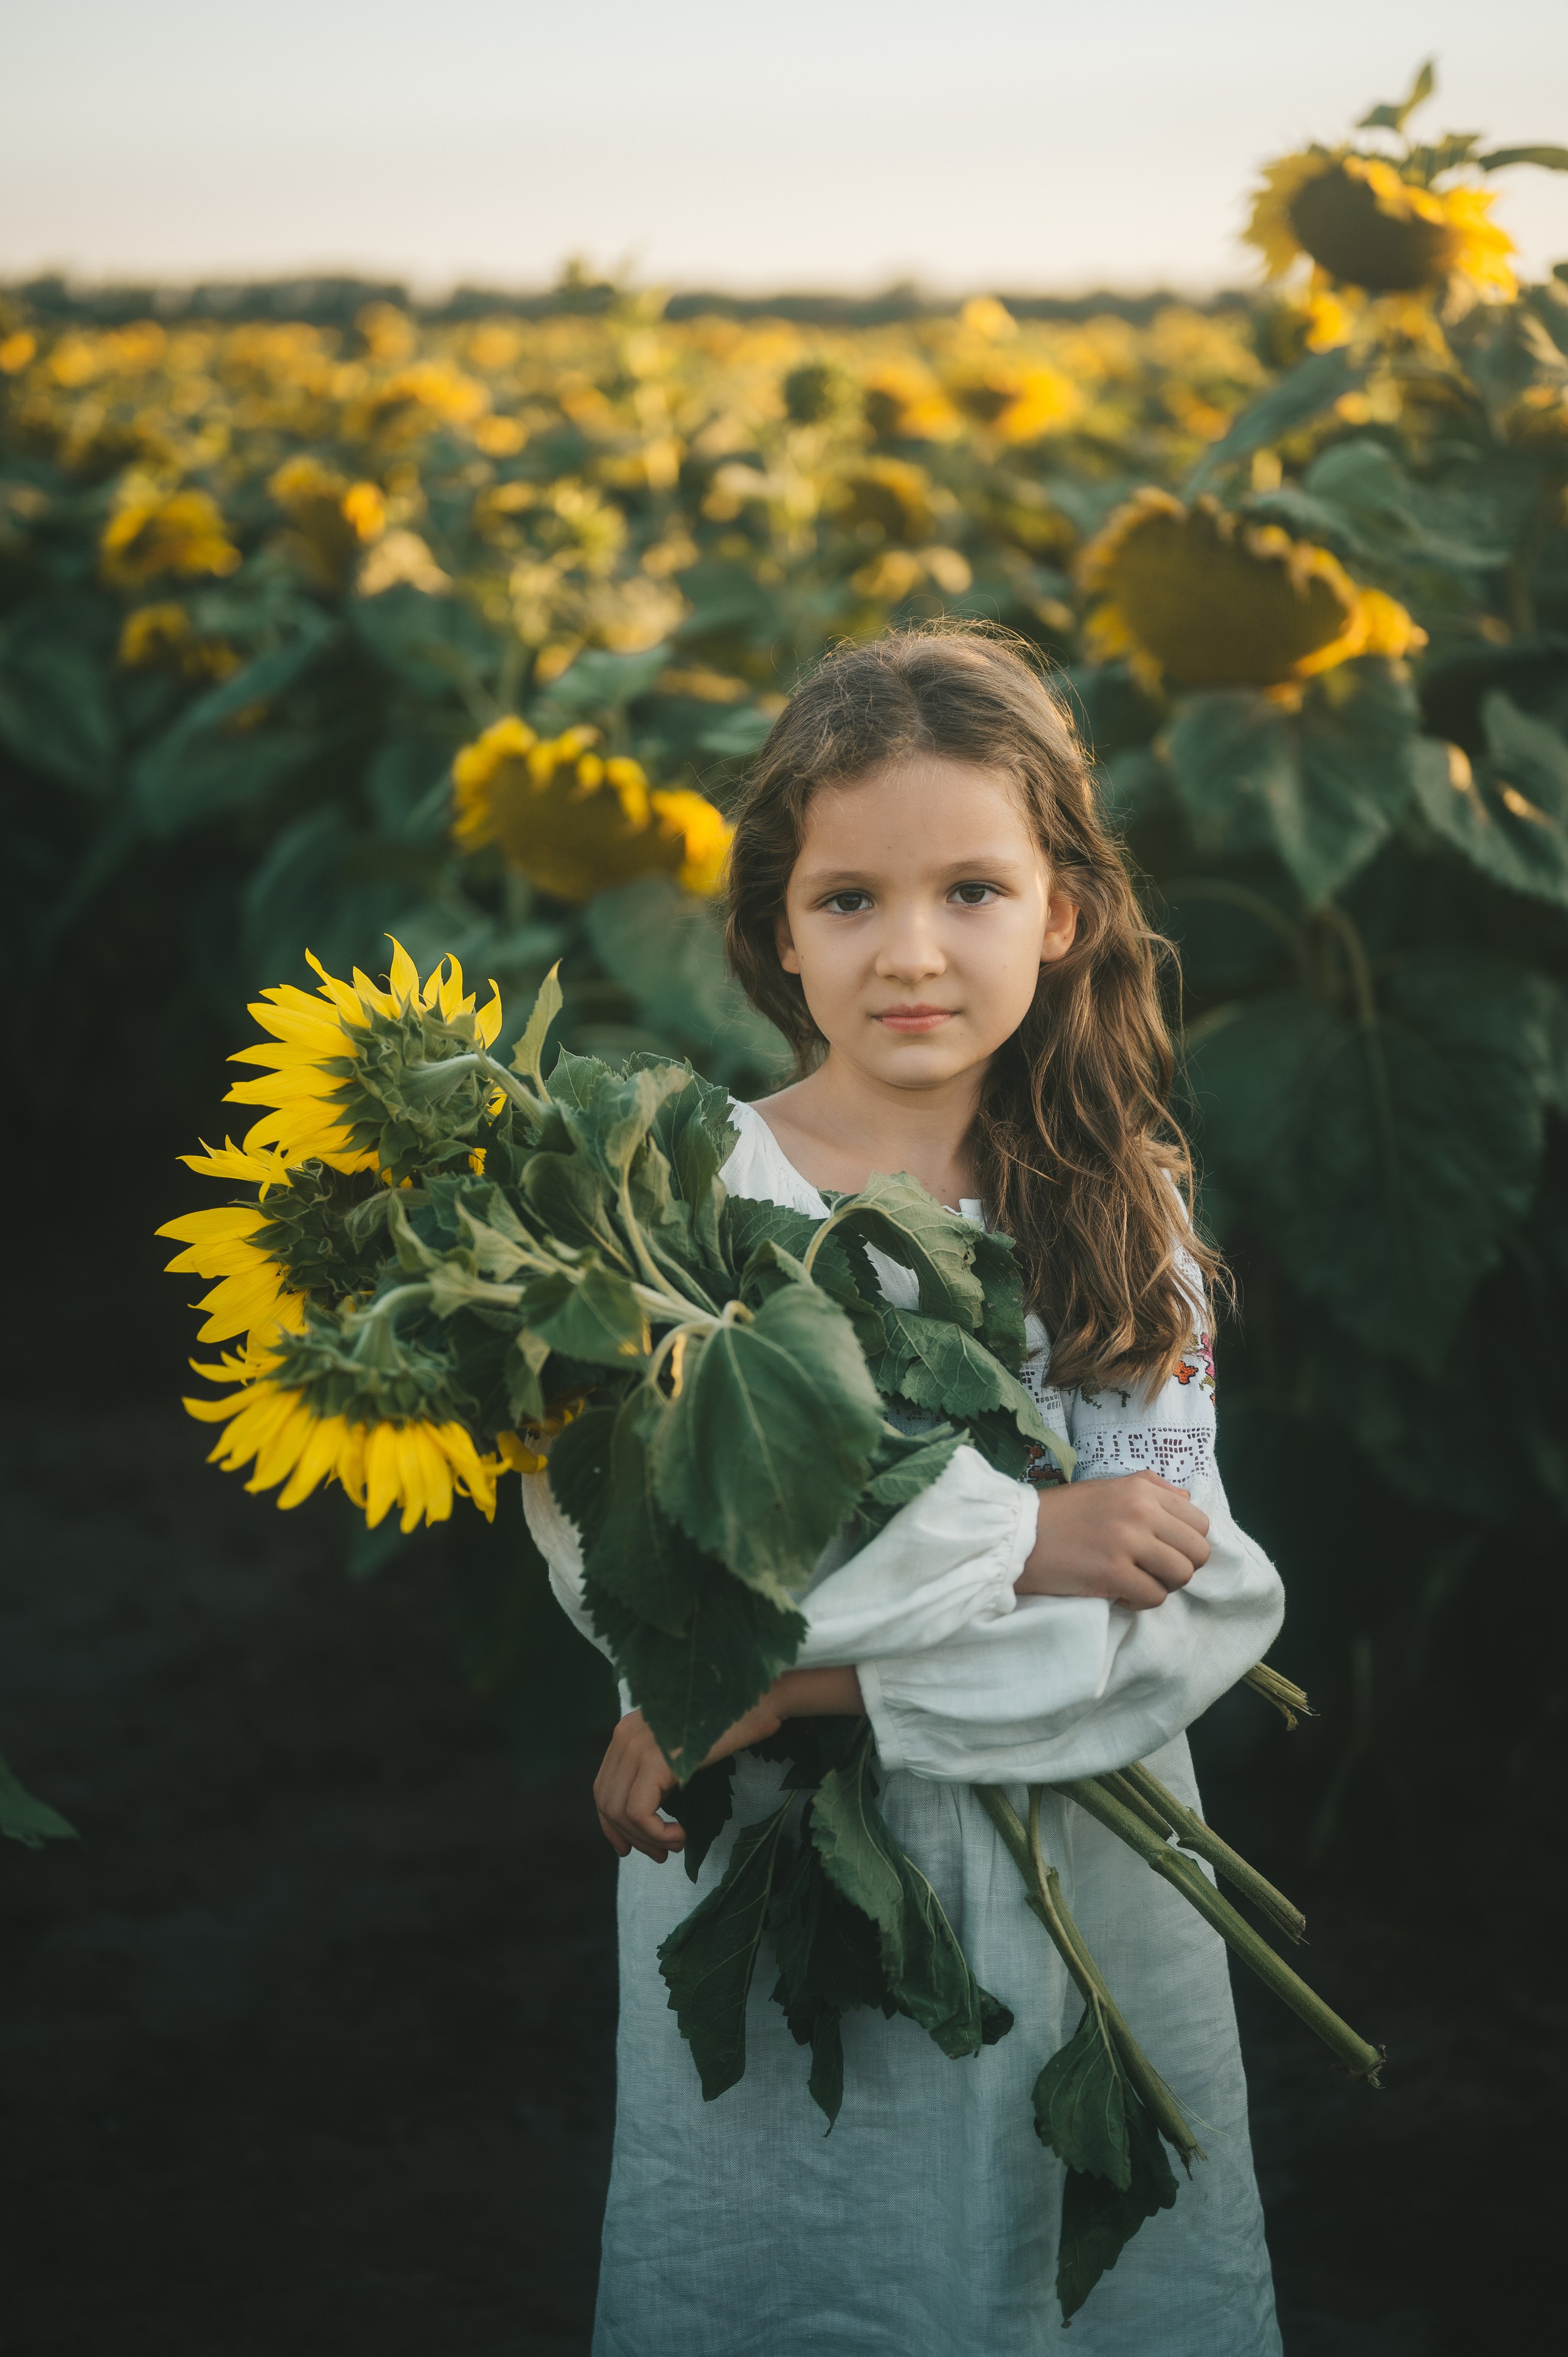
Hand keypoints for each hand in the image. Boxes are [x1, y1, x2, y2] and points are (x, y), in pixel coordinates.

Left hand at [591, 1667, 863, 1862]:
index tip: (629, 1849)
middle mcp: (625, 1735)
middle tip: (660, 1854)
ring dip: (648, 1839)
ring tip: (676, 1844)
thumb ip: (657, 1773)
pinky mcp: (653, 1759)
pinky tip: (681, 1834)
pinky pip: (639, 1813)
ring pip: (621, 1812)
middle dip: (630, 1837)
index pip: (602, 1788)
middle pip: (606, 1802)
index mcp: (627, 1732)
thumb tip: (641, 1819)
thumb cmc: (729, 1726)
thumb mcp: (681, 1749)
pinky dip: (657, 1833)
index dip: (612, 1825)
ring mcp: (636, 1745)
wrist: (755, 1702)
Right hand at [1016, 1470, 1208, 1610]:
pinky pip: (1154, 1597)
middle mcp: (1140, 1511)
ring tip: (1137, 1582)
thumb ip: (1149, 1487)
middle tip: (1154, 1571)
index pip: (1199, 1521)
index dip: (1187, 1542)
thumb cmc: (1062, 1513)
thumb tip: (1186, 1497)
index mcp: (1141, 1489)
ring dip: (1163, 1586)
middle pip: (1198, 1551)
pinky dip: (1141, 1603)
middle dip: (1181, 1567)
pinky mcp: (1113, 1572)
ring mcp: (1127, 1542)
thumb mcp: (1107, 1487)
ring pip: (1181, 1575)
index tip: (1164, 1550)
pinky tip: (1120, 1594)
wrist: (1018, 1534)